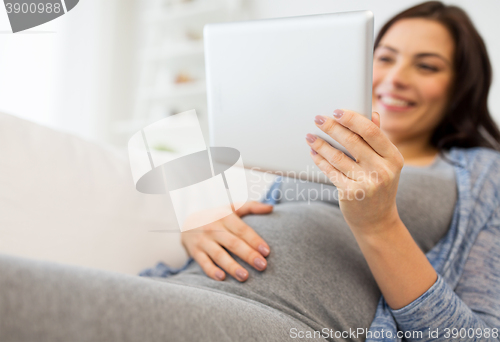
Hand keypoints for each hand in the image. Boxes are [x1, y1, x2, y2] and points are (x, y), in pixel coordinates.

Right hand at [181, 201, 272, 281]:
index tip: (266, 251)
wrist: (187, 219)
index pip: (242, 229)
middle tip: (262, 266)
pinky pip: (203, 263)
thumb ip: (251, 207)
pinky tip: (222, 278)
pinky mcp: (195, 251)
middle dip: (248, 255)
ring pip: (218, 255)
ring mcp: (203, 240)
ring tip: (245, 277)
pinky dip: (211, 271)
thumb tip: (271, 208)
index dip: (254, 240)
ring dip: (232, 266)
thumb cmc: (216, 215)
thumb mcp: (231, 207)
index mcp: (224, 216)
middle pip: (233, 243)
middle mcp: (213, 228)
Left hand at [305, 109, 403, 235]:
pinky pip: (331, 172)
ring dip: (321, 144)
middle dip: (332, 128)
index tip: (338, 111)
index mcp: (394, 158)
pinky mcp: (351, 193)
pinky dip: (320, 160)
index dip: (352, 119)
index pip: (371, 132)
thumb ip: (378, 140)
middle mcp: (383, 171)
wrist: (377, 221)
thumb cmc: (378, 186)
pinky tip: (313, 153)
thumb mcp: (385, 164)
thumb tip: (372, 113)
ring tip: (310, 136)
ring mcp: (367, 183)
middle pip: (352, 142)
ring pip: (338, 157)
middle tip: (318, 119)